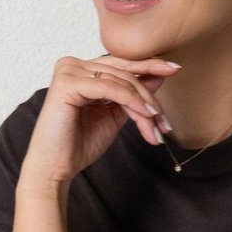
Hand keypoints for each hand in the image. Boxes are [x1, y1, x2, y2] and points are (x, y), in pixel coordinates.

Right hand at [19, 52, 180, 189]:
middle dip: (149, 96)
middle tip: (165, 121)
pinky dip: (131, 101)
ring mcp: (68, 71)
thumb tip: (160, 73)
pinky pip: (109, 88)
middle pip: (124, 72)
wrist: (56, 168)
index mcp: (81, 69)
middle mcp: (72, 64)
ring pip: (120, 81)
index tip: (175, 69)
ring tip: (156, 127)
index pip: (121, 64)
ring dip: (143, 105)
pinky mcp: (66, 84)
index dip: (148, 66)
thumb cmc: (79, 144)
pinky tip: (146, 115)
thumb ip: (133, 94)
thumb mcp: (115, 114)